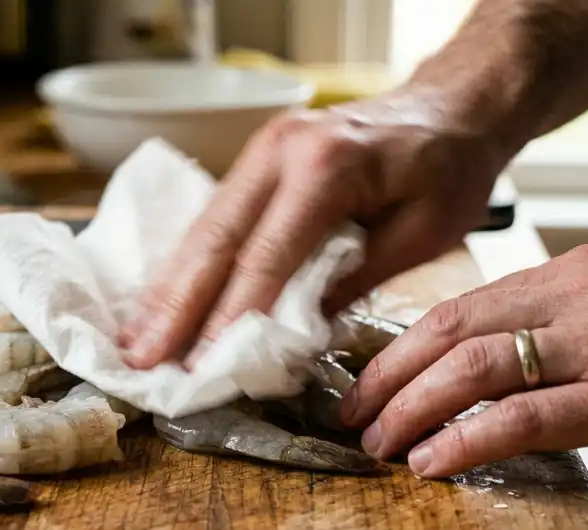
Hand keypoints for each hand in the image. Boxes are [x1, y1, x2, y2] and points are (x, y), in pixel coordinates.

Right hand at [118, 86, 511, 369]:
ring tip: (135, 341)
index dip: (229, 316)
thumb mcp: (423, 232)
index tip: (201, 366)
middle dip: (174, 306)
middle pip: (215, 239)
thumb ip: (356, 279)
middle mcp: (280, 150)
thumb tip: (292, 332)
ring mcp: (262, 149)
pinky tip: (162, 301)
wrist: (452, 105)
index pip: (266, 255)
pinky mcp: (258, 159)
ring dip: (168, 288)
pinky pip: (213, 217)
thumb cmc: (450, 168)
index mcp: (326, 167)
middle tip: (140, 361)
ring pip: (203, 227)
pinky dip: (186, 264)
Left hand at [340, 242, 587, 477]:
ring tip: (379, 441)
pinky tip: (433, 460)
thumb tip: (495, 351)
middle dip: (388, 374)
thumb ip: (561, 316)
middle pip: (450, 329)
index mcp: (571, 274)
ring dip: (412, 408)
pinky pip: (523, 418)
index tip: (369, 375)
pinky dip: (466, 440)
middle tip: (351, 412)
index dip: (404, 343)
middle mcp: (575, 299)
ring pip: (474, 368)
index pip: (462, 304)